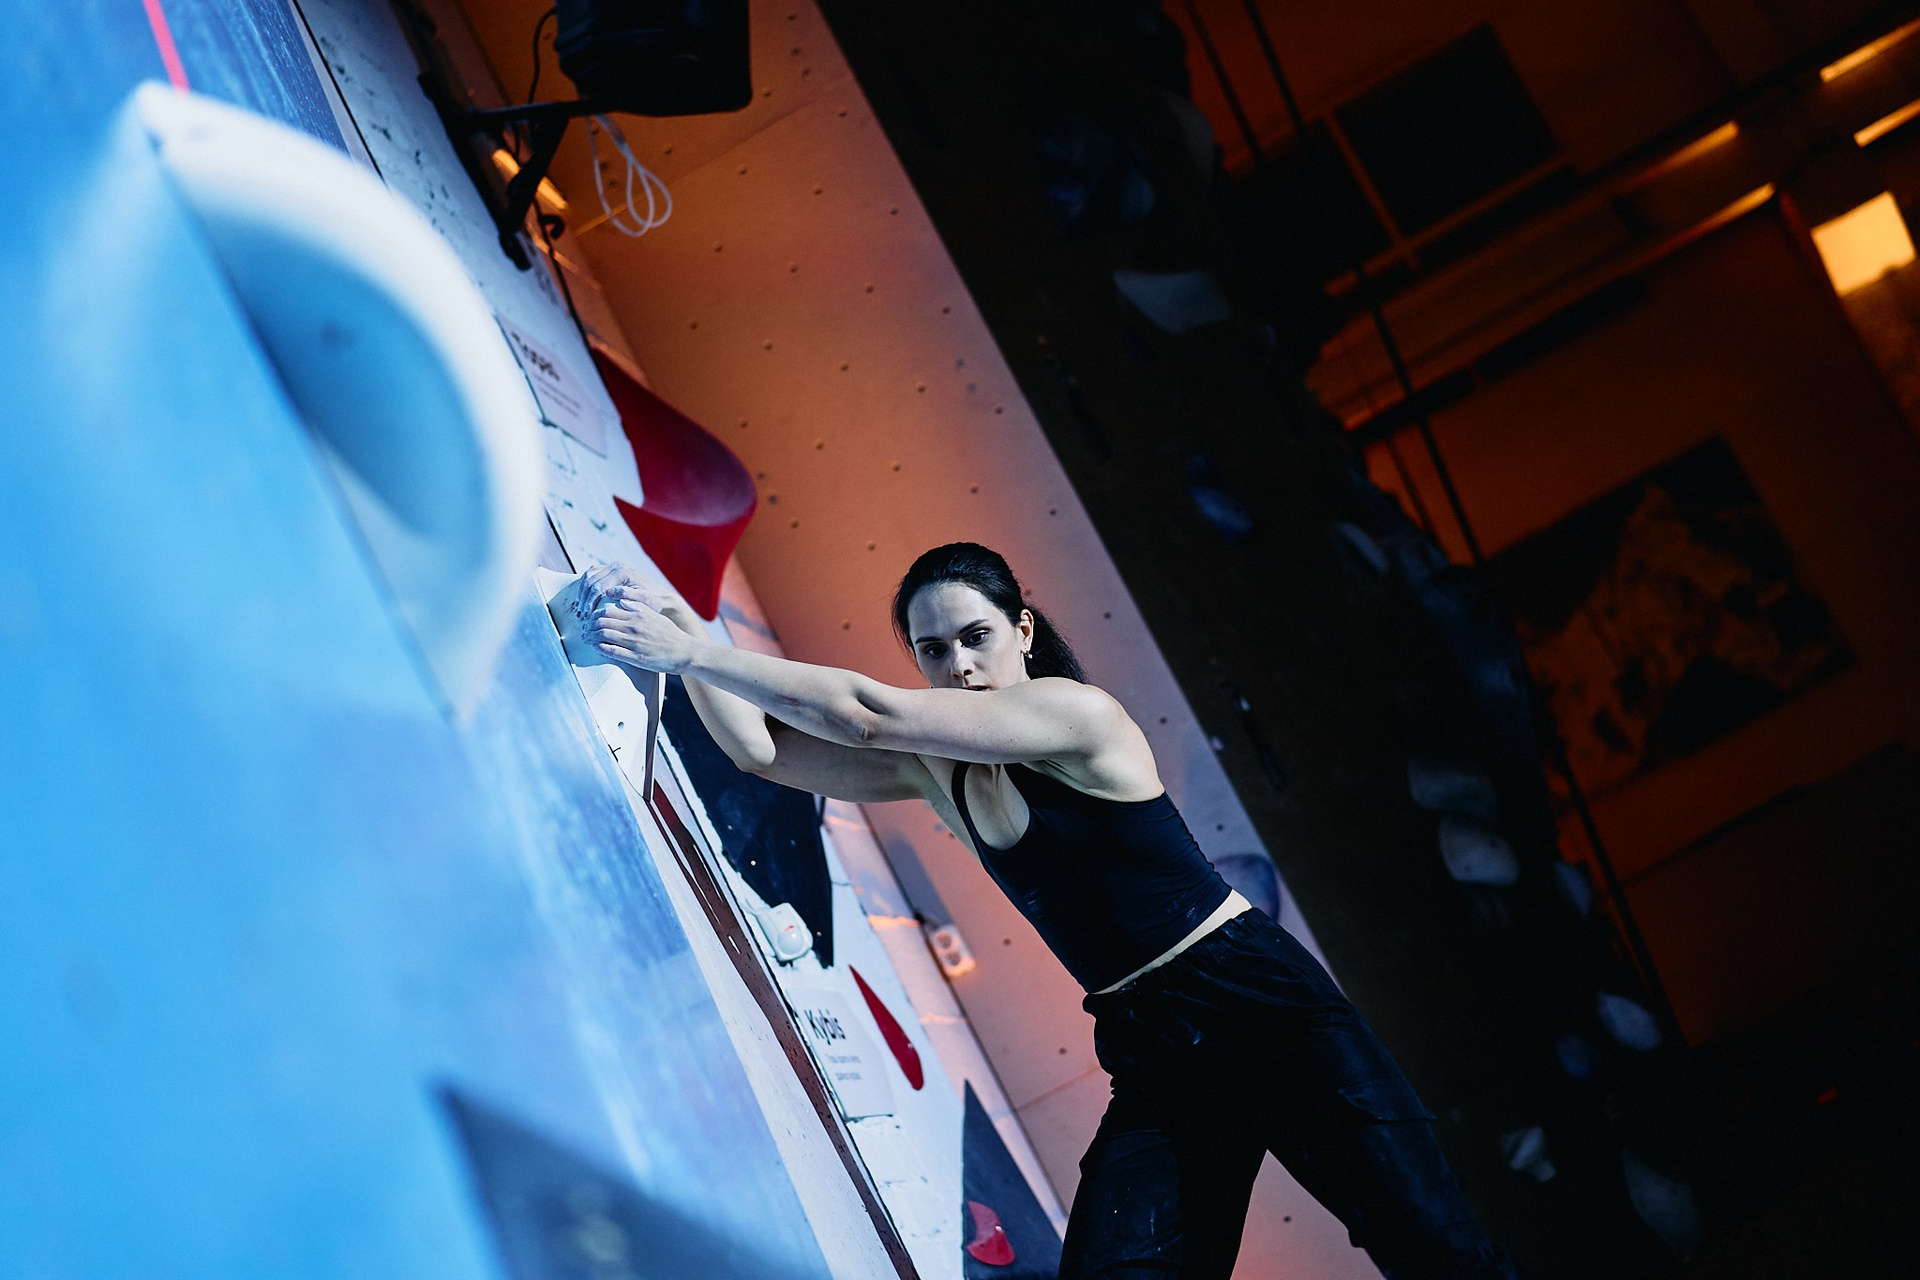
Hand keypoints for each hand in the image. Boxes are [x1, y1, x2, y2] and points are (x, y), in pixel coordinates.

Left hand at [581, 564, 705, 672]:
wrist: (684, 651)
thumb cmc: (670, 634)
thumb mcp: (655, 615)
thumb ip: (638, 607)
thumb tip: (622, 600)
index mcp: (638, 615)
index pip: (607, 610)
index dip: (594, 614)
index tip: (590, 618)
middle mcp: (633, 627)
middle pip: (601, 622)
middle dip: (588, 626)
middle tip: (584, 629)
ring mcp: (633, 642)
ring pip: (603, 636)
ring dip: (590, 637)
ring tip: (586, 639)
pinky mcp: (635, 657)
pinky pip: (611, 651)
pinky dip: (599, 648)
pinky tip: (595, 647)